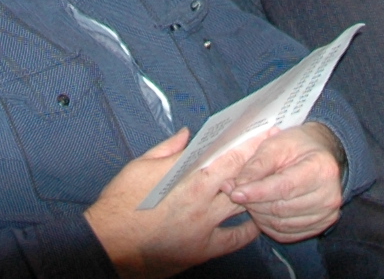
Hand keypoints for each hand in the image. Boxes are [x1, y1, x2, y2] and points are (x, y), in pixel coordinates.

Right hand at [84, 129, 258, 276]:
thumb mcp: (139, 167)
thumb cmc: (120, 203)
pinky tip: (256, 222)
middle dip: (259, 163)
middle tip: (275, 151)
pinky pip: (235, 240)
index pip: (228, 155)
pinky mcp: (203, 250)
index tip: (265, 133)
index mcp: (186, 176)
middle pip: (240, 177)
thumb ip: (167, 149)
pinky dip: (248, 231)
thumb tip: (187, 134)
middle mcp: (201, 199)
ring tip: (270, 182)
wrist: (109, 245)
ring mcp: (204, 226)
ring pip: (241, 205)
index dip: (250, 143)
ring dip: (256, 192)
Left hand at [224, 122, 345, 243]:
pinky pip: (288, 234)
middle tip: (236, 194)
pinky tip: (262, 213)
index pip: (284, 187)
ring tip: (249, 201)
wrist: (320, 154)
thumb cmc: (296, 146)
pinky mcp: (321, 226)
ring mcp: (327, 214)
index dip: (257, 192)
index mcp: (321, 169)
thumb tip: (236, 188)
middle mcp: (329, 195)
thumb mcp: (275, 144)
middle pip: (282, 208)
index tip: (235, 193)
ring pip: (282, 224)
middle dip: (254, 203)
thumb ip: (256, 165)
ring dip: (259, 215)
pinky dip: (269, 226)